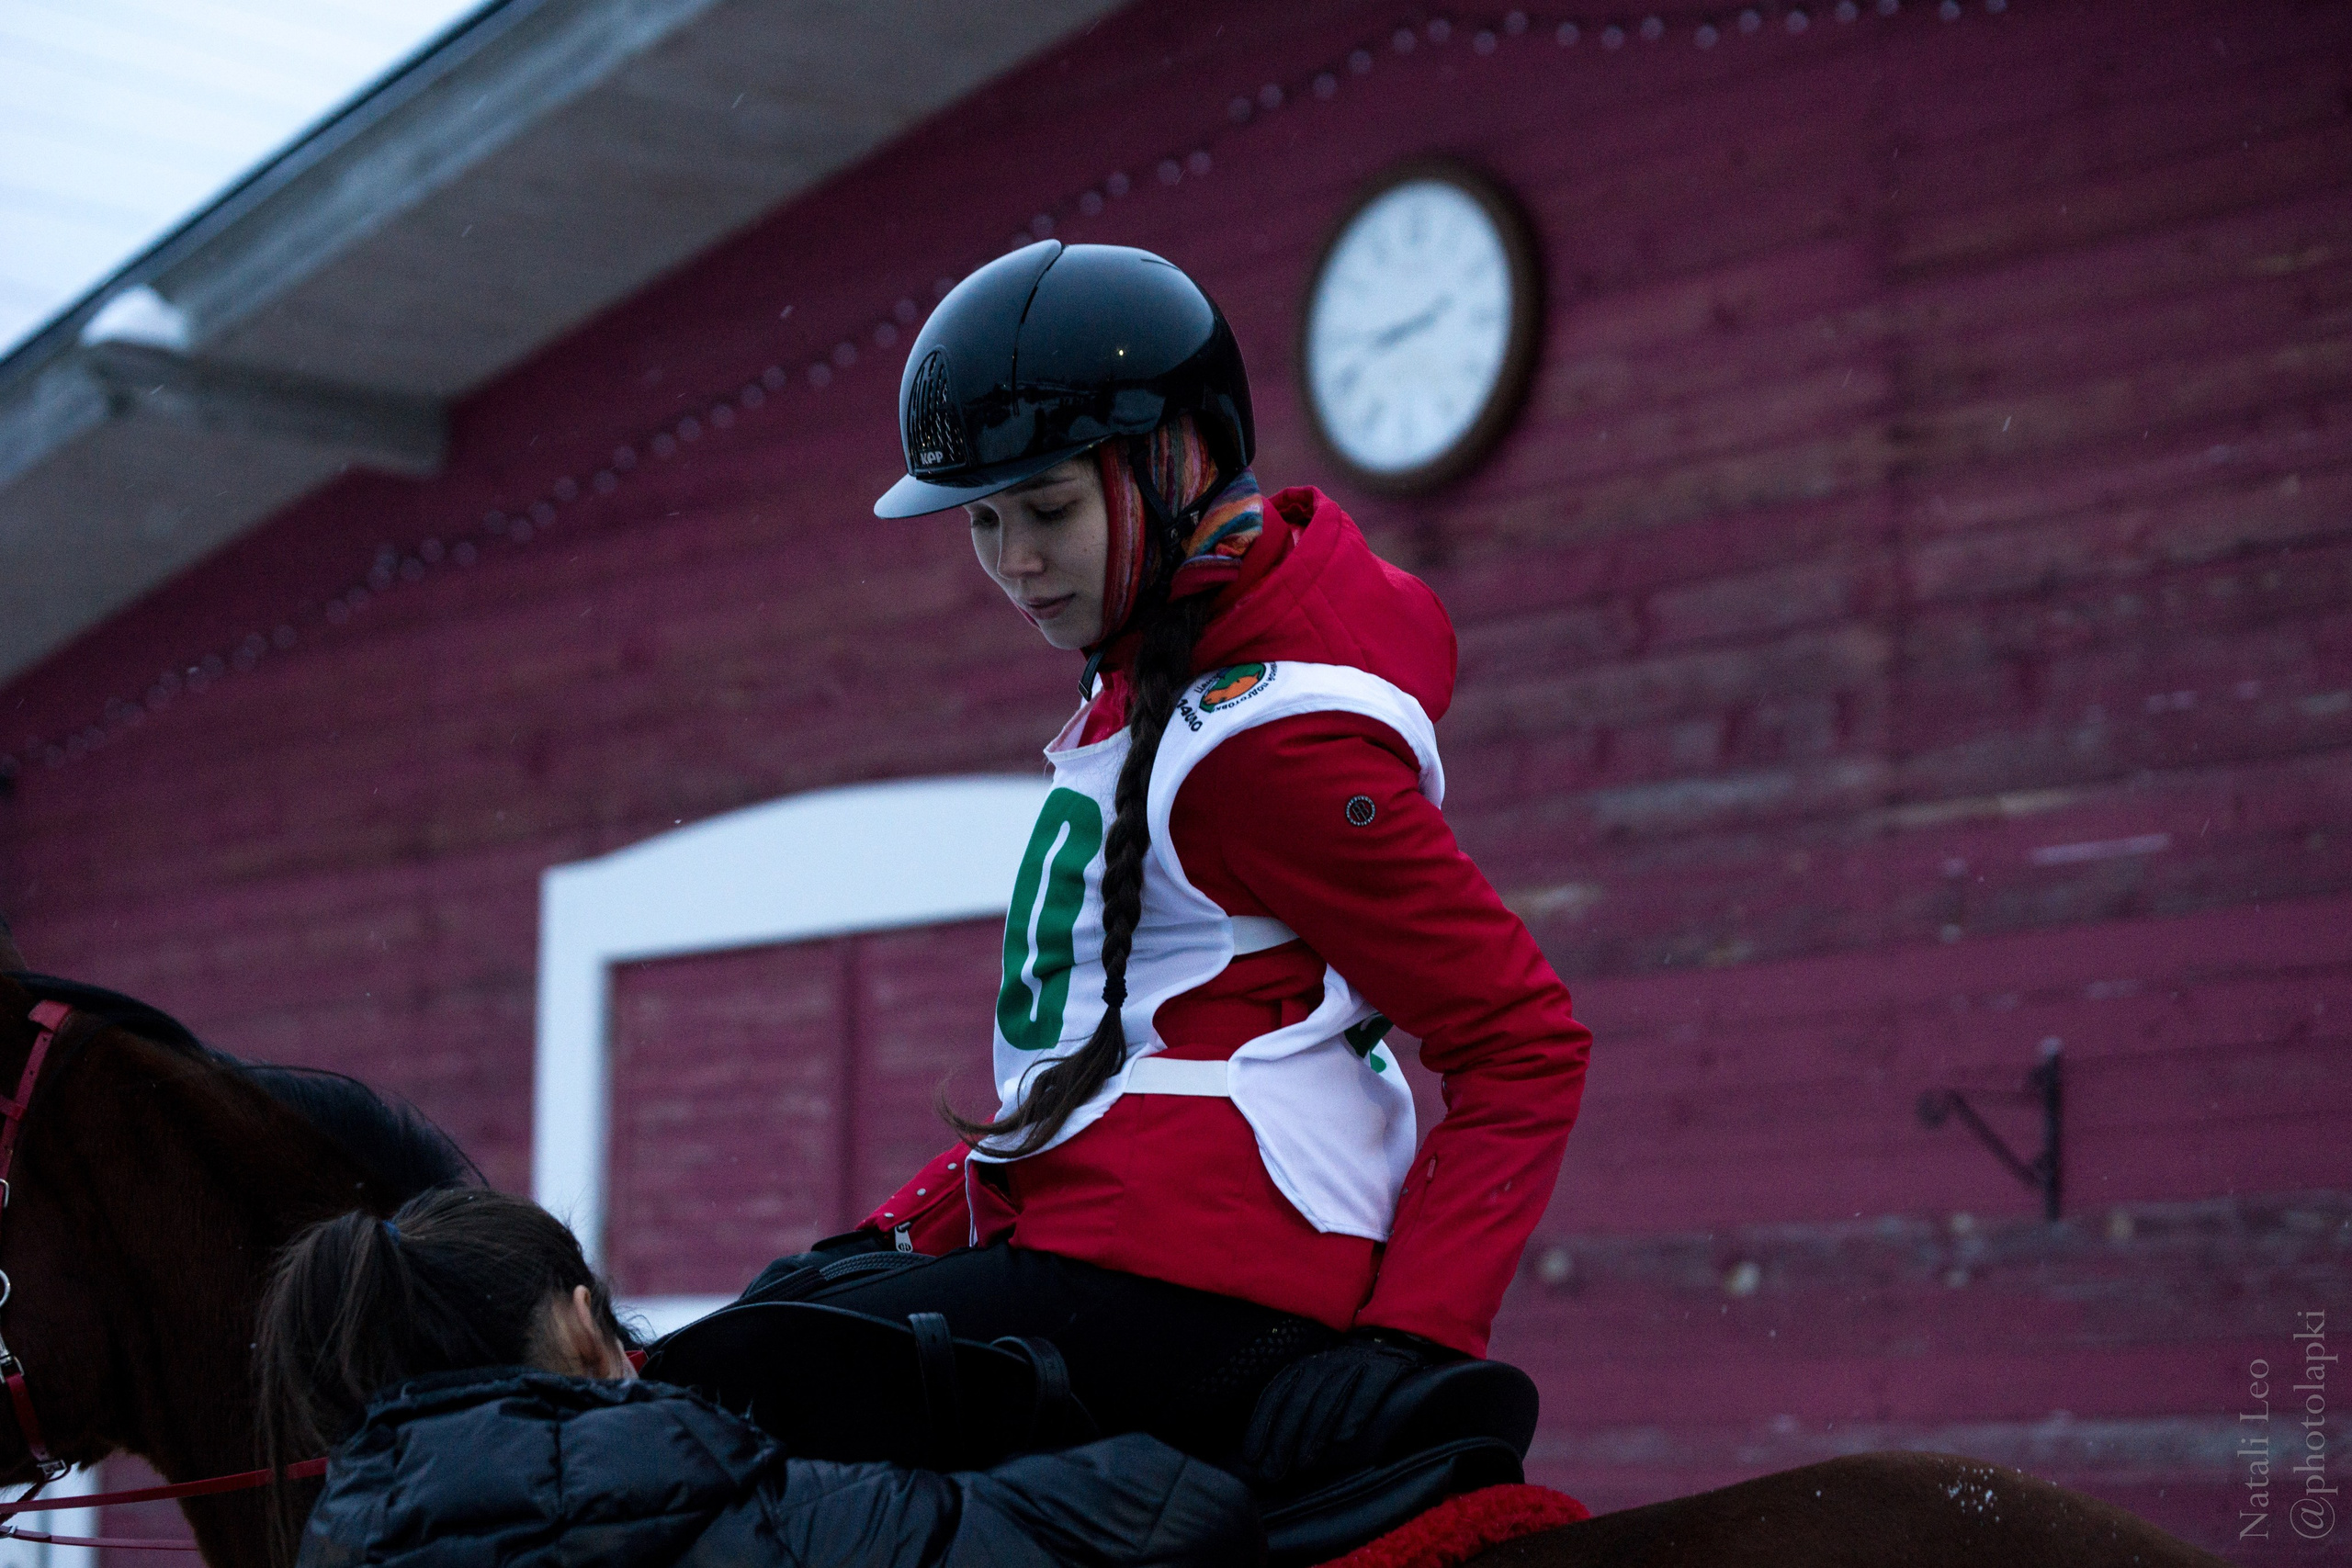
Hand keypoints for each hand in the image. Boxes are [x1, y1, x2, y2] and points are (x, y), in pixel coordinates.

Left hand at [1239, 1329, 1453, 1490]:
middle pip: (1299, 1399)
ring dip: (1315, 1431)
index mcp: (1304, 1367)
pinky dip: (1356, 1412)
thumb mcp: (1317, 1387)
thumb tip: (1266, 1453)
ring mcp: (1354, 1364)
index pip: (1277, 1394)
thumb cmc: (1347, 1379)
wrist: (1392, 1346)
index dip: (1261, 1424)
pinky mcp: (1384, 1369)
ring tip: (1305, 1463)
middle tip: (1274, 1470)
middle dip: (1283, 1437)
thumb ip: (1296, 1413)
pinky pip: (1368, 1390)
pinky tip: (1346, 1438)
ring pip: (1329, 1396)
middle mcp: (1325, 1363)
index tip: (1251, 1456)